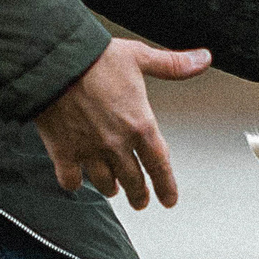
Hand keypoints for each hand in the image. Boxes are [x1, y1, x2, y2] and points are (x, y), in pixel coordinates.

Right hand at [34, 37, 211, 207]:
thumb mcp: (140, 57)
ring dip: (111, 189)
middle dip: (139, 195)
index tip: (169, 199)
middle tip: (141, 201)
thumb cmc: (96, 58)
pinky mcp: (63, 152)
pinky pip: (71, 179)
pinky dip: (75, 183)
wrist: (55, 61)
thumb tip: (203, 59)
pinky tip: (77, 180)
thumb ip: (173, 65)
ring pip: (105, 183)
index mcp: (140, 125)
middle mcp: (117, 144)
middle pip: (134, 181)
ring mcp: (89, 151)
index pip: (160, 165)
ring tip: (113, 190)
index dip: (167, 187)